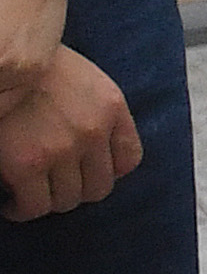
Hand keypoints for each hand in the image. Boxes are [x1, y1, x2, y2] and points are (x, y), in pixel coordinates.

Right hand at [0, 47, 137, 220]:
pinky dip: (23, 210)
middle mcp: (93, 130)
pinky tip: (12, 204)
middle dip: (75, 190)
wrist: (3, 63)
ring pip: (68, 200)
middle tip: (53, 186)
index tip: (86, 174)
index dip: (107, 172)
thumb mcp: (82, 80)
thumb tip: (90, 150)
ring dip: (49, 201)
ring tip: (31, 195)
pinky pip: (35, 206)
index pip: (128, 159)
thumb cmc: (33, 68)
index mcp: (110, 107)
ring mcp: (62, 149)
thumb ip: (95, 111)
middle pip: (99, 187)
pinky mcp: (27, 164)